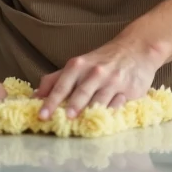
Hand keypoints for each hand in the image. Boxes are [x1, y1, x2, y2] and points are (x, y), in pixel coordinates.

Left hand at [35, 39, 161, 119]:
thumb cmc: (101, 60)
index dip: (51, 100)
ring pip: (100, 98)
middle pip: (81, 91)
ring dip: (91, 110)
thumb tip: (35, 96)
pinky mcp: (128, 90)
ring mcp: (112, 81)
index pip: (61, 85)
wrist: (136, 48)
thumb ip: (56, 79)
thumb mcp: (78, 64)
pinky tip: (104, 120)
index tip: (42, 115)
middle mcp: (94, 72)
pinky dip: (110, 112)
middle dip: (72, 105)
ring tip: (82, 122)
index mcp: (78, 65)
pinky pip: (118, 103)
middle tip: (64, 118)